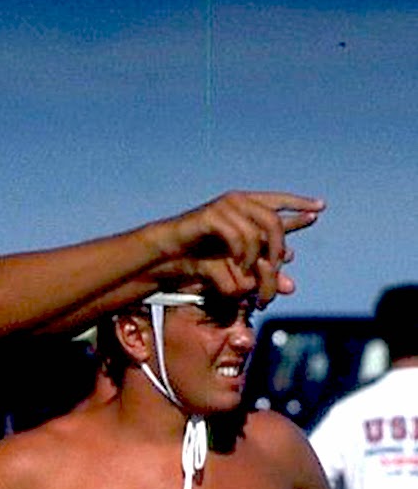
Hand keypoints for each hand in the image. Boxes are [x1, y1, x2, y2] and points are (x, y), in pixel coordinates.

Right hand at [167, 191, 323, 302]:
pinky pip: (239, 236)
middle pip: (274, 219)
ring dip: (260, 255)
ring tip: (254, 273)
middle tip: (279, 266)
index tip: (320, 209)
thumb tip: (292, 286)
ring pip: (259, 229)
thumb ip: (263, 272)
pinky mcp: (212, 216)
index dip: (300, 204)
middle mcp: (238, 201)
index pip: (279, 202)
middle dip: (280, 244)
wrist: (166, 253)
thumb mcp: (237, 267)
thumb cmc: (198, 258)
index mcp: (245, 206)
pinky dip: (243, 254)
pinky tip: (241, 266)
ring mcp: (225, 207)